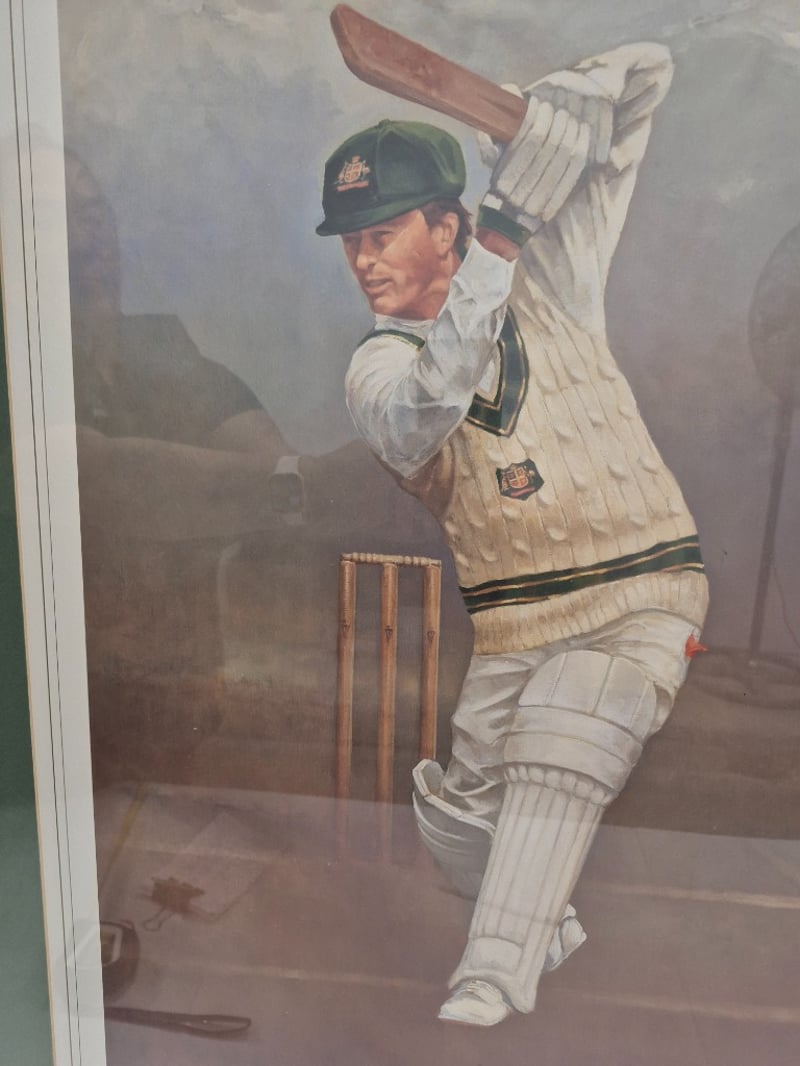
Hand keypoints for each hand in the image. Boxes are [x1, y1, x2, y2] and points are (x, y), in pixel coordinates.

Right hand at [483, 69, 612, 228]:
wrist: (509, 223)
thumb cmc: (502, 182)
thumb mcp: (492, 160)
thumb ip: (494, 132)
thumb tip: (506, 95)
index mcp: (504, 176)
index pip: (529, 137)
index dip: (537, 116)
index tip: (539, 104)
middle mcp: (522, 188)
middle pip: (549, 143)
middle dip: (555, 120)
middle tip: (556, 110)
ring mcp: (541, 196)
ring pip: (564, 153)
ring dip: (569, 129)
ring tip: (567, 118)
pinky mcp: (558, 199)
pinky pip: (575, 167)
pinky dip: (581, 145)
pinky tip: (582, 130)